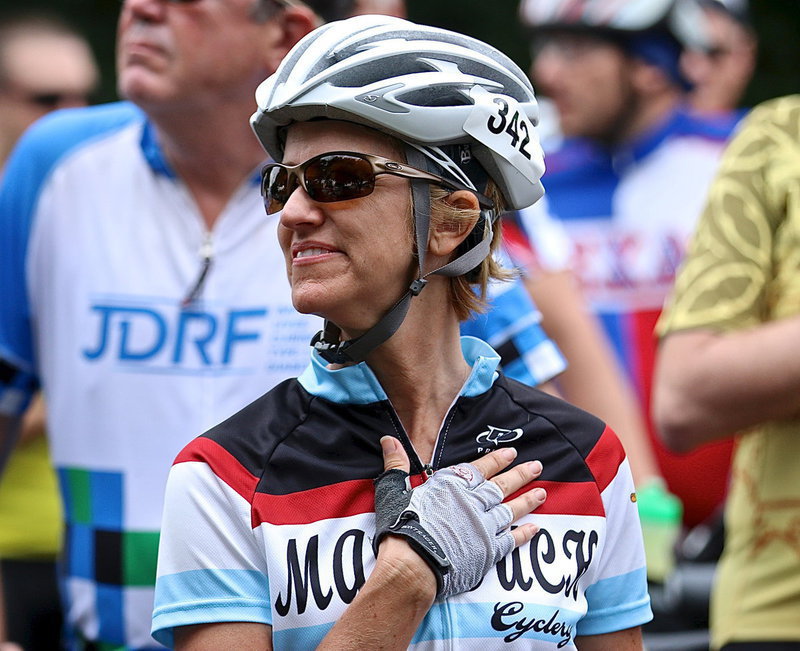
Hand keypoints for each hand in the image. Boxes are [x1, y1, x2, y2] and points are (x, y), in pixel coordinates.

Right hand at [375, 436, 545, 597]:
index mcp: (452, 485)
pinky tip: (534, 528)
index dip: (497, 459)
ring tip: (542, 492)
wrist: (413, 564)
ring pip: (511, 510)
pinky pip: (511, 540)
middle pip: (502, 486)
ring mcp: (483, 526)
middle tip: (538, 467)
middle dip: (521, 474)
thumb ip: (396, 464)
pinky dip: (524, 533)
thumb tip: (389, 439)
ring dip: (527, 500)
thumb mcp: (393, 490)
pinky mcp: (488, 551)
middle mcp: (472, 502)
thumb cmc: (401, 526)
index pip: (480, 468)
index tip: (512, 453)